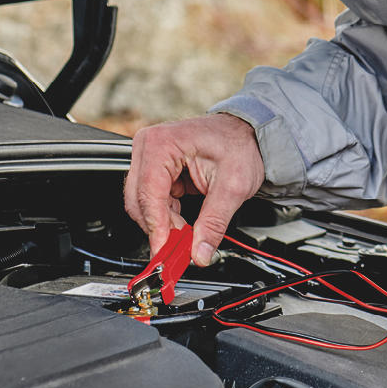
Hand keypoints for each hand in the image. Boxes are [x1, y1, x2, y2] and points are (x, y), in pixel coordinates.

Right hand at [124, 114, 264, 266]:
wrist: (247, 134)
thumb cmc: (240, 146)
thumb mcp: (233, 187)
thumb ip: (214, 223)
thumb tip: (200, 253)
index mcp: (162, 144)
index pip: (149, 194)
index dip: (156, 227)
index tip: (163, 253)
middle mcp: (148, 147)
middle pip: (139, 201)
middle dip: (159, 229)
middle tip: (179, 252)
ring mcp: (149, 158)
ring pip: (143, 204)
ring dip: (163, 224)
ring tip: (187, 237)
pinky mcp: (155, 170)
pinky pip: (152, 201)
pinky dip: (166, 217)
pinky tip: (183, 225)